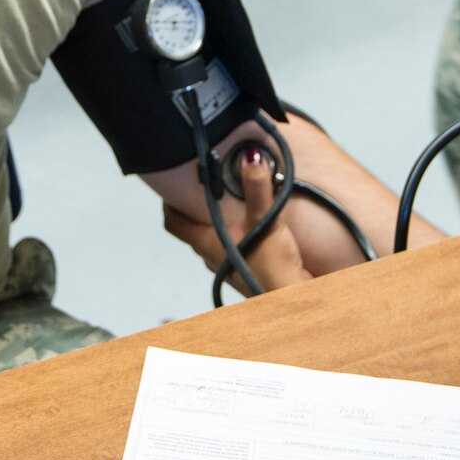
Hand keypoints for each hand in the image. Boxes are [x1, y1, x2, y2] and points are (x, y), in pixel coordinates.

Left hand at [163, 145, 310, 294]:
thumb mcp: (265, 222)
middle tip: (203, 185)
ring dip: (218, 220)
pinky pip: (232, 245)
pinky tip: (252, 224)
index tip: (170, 184)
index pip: (173, 222)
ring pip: (213, 237)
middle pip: (192, 228)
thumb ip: (257, 190)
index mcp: (207, 243)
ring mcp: (228, 265)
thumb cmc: (271, 272)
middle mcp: (213, 255)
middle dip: (195, 206)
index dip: (168, 202)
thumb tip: (251, 159)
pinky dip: (235, 231)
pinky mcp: (245, 269)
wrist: (291, 301)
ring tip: (229, 200)